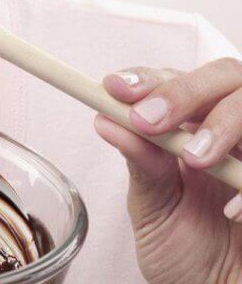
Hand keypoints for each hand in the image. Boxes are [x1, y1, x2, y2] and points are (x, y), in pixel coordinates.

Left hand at [95, 59, 241, 283]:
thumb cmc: (188, 257)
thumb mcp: (155, 210)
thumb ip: (141, 165)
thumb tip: (105, 118)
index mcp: (195, 130)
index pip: (176, 80)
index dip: (149, 78)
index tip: (115, 88)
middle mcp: (234, 132)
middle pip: (226, 76)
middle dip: (185, 92)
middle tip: (149, 120)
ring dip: (224, 122)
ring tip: (196, 159)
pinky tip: (236, 210)